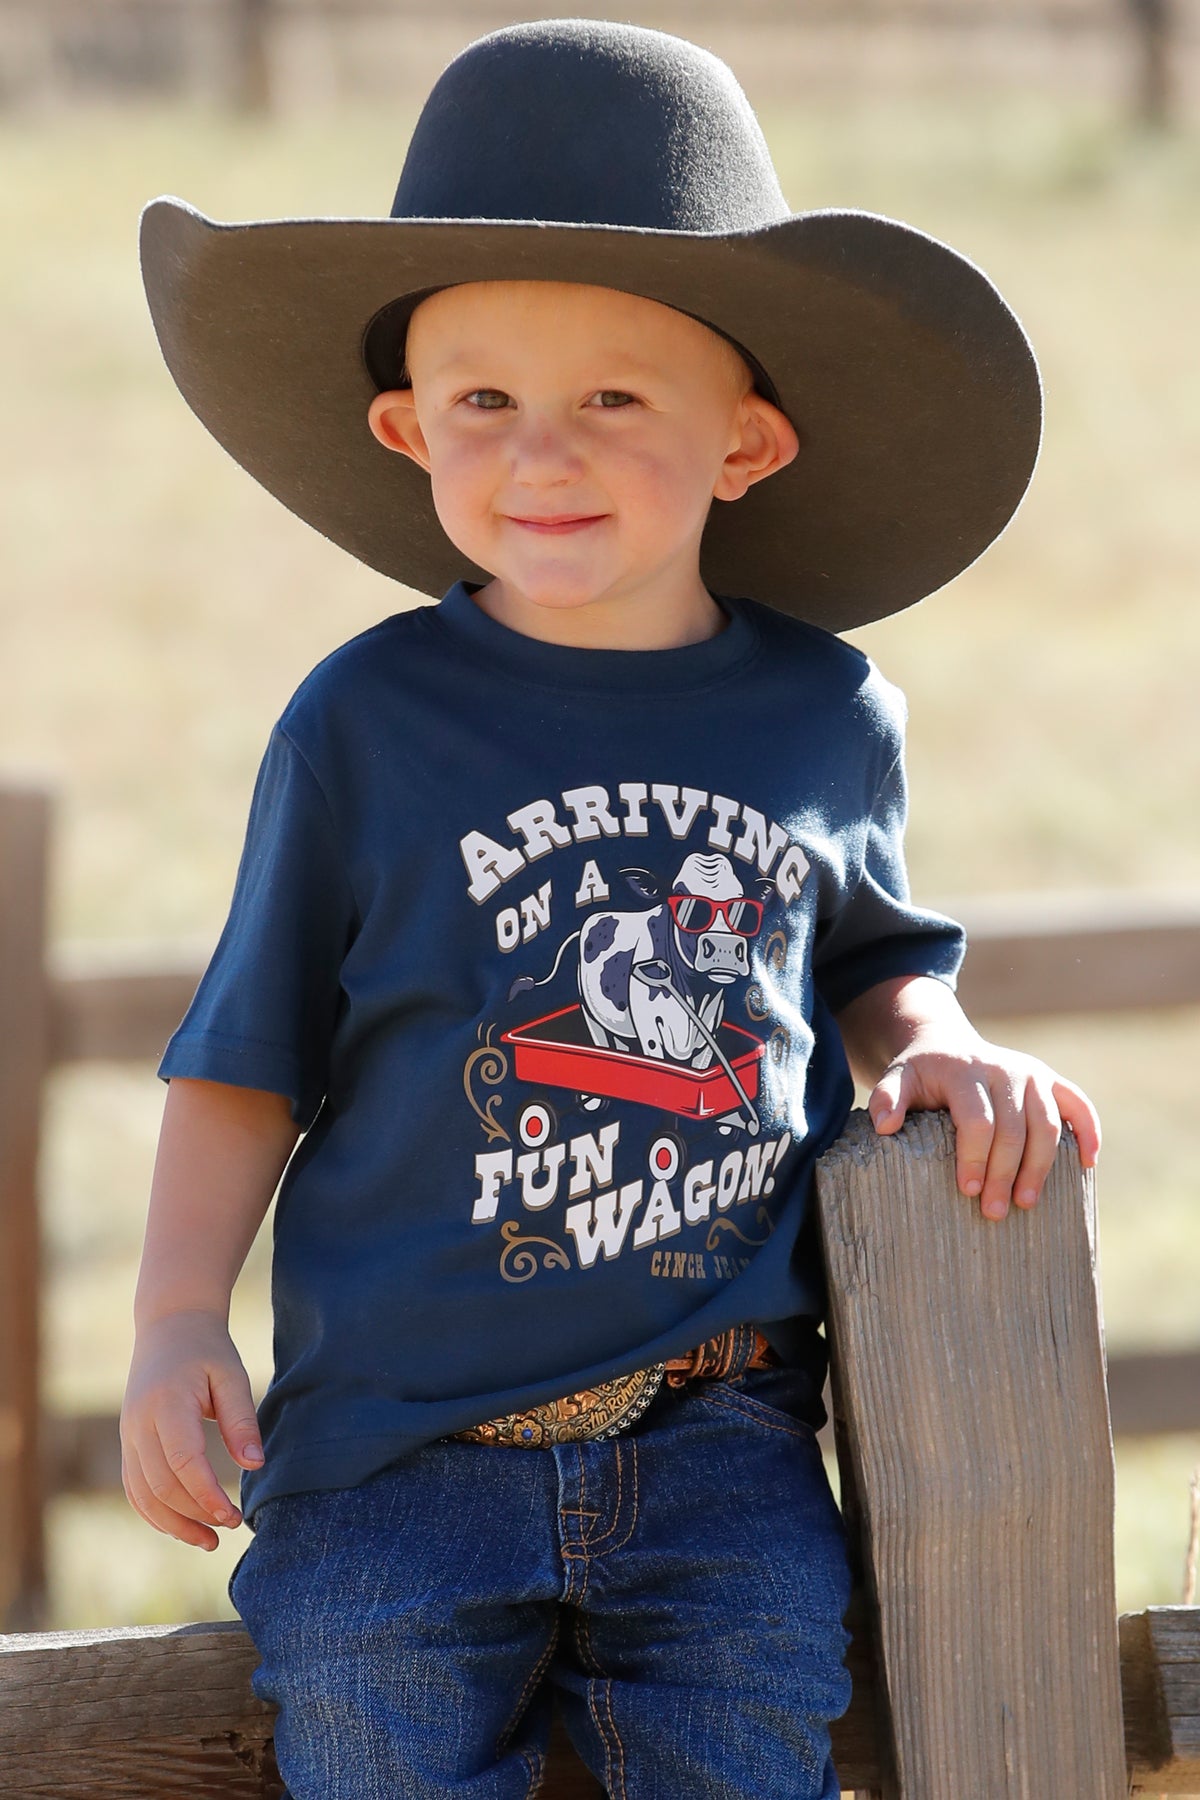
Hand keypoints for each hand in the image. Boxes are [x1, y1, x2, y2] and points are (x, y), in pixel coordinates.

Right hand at [120, 1311, 264, 1549]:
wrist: (169, 1326)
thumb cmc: (206, 1350)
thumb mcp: (231, 1375)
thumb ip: (240, 1419)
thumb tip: (254, 1465)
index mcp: (166, 1403)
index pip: (183, 1461)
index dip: (206, 1495)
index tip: (233, 1516)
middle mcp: (139, 1423)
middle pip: (160, 1484)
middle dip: (194, 1514)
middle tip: (230, 1526)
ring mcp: (128, 1435)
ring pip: (143, 1493)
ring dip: (173, 1523)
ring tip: (209, 1541)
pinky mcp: (129, 1443)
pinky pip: (135, 1488)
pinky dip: (155, 1513)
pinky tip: (183, 1526)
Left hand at [867, 1026, 1101, 1221]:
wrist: (945, 1045)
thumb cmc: (921, 1074)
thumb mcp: (896, 1079)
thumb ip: (887, 1099)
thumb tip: (885, 1127)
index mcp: (967, 1071)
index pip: (978, 1120)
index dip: (975, 1157)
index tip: (969, 1190)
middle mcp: (1005, 1069)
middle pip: (1014, 1128)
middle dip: (1006, 1173)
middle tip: (994, 1211)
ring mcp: (1033, 1074)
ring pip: (1048, 1124)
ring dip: (1041, 1166)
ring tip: (1027, 1202)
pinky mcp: (1051, 1081)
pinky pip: (1079, 1104)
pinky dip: (1090, 1132)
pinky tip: (1089, 1164)